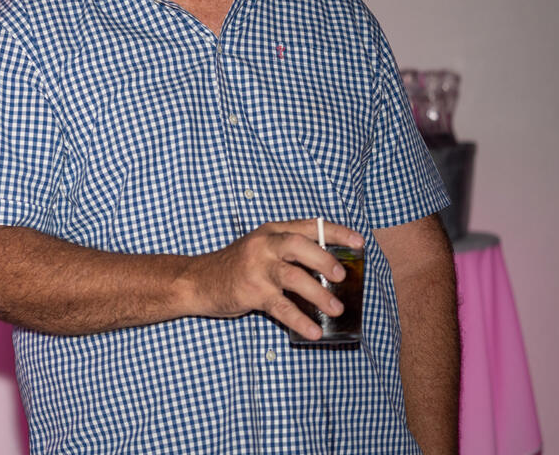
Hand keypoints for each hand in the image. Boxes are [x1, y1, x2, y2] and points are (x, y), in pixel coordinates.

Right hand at [188, 220, 364, 340]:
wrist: (198, 280)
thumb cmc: (236, 266)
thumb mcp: (262, 250)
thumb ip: (290, 255)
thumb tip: (333, 272)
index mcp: (272, 231)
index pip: (309, 226)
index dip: (337, 233)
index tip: (359, 243)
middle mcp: (264, 245)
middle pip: (298, 245)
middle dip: (324, 259)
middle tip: (341, 276)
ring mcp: (256, 268)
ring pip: (292, 276)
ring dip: (318, 294)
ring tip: (336, 310)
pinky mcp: (251, 292)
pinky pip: (280, 307)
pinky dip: (300, 320)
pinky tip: (314, 331)